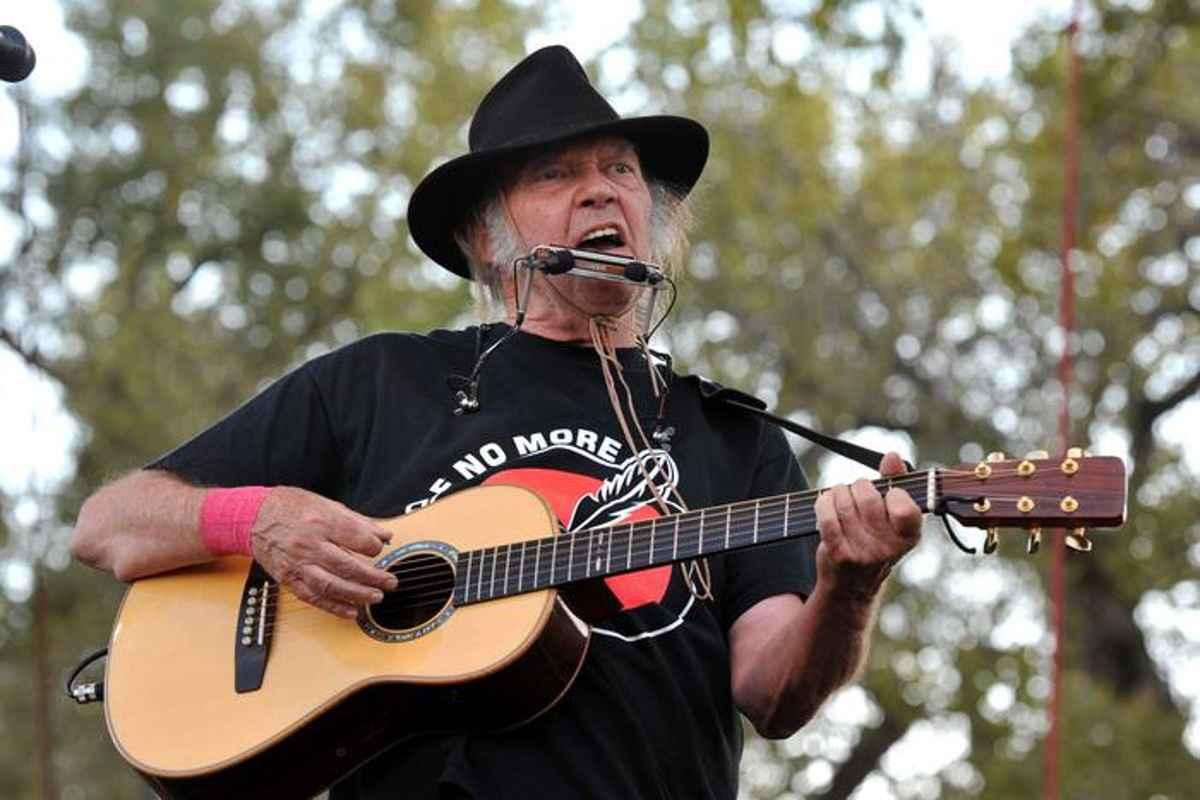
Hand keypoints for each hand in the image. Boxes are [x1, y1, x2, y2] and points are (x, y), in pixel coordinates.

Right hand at [250, 487, 397, 617]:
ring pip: (331, 585)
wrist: (254, 518)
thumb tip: (384, 535)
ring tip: (376, 597)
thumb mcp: (326, 504)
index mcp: (321, 521)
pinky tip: (351, 611)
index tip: (380, 549)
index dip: (374, 546)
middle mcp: (309, 544)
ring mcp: (298, 564)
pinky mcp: (289, 579)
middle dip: (373, 577)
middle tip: (389, 582)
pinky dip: (334, 607)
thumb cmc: (291, 508)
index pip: (356, 538)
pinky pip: (313, 597)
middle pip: (347, 565)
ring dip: (357, 594)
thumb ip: (358, 521)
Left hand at [813, 451, 921, 601]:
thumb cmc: (874, 539)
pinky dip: (823, 503)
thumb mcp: (892, 515)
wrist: (851, 585)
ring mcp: (864, 553)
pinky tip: (825, 503)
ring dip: (838, 493)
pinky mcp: (839, 554)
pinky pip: (826, 515)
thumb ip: (895, 481)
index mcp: (909, 536)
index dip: (892, 493)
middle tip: (856, 493)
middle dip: (858, 486)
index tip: (887, 496)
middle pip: (868, 496)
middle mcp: (889, 548)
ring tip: (839, 499)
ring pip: (844, 501)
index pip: (904, 505)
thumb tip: (893, 455)